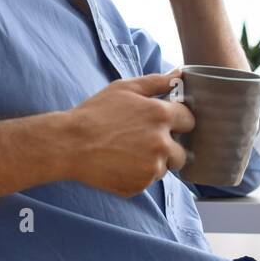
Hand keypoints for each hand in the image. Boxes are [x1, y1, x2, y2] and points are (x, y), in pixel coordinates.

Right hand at [59, 69, 195, 196]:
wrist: (69, 144)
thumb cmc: (95, 113)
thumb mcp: (125, 89)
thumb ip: (156, 82)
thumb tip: (179, 75)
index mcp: (161, 116)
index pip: (190, 121)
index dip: (178, 120)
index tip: (166, 122)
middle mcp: (161, 144)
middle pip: (182, 152)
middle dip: (169, 147)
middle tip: (145, 141)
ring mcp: (151, 168)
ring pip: (164, 168)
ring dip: (153, 162)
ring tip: (128, 152)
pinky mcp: (139, 185)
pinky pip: (146, 181)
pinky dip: (137, 175)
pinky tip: (119, 163)